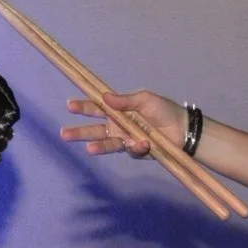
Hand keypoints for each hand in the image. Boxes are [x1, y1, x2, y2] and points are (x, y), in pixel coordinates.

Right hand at [61, 89, 183, 156]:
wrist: (182, 128)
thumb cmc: (163, 110)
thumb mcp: (144, 99)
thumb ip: (125, 100)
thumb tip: (104, 96)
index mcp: (118, 111)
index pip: (97, 108)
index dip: (83, 107)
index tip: (69, 105)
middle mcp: (118, 126)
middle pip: (95, 129)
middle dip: (80, 132)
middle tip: (64, 134)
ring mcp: (126, 139)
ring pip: (108, 144)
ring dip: (98, 146)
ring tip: (89, 149)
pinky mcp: (136, 151)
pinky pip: (131, 150)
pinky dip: (136, 146)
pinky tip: (142, 143)